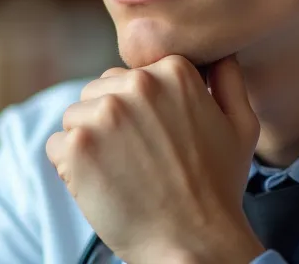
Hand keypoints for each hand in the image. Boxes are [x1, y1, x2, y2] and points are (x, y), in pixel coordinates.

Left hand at [46, 55, 264, 263]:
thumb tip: (218, 54)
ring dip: (89, 143)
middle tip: (139, 160)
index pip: (131, 77)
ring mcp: (104, 114)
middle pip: (99, 91)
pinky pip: (56, 145)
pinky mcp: (77, 146)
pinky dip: (70, 168)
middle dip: (111, 122)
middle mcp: (137, 84)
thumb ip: (228, 80)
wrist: (194, 244)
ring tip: (122, 173)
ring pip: (75, 116)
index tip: (158, 141)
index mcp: (174, 71)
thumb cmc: (218, 188)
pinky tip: (102, 186)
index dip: (139, 112)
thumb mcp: (241, 126)